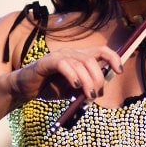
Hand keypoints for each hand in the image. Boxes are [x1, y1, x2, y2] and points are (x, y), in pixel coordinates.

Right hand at [8, 46, 122, 104]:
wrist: (25, 89)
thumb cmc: (50, 88)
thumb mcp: (72, 90)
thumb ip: (85, 88)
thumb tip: (99, 92)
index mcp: (79, 57)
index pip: (101, 51)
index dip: (113, 58)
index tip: (119, 71)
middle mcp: (71, 53)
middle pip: (93, 59)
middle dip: (99, 78)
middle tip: (97, 94)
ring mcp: (59, 55)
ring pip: (81, 64)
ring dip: (88, 81)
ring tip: (89, 95)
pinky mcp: (47, 61)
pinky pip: (64, 64)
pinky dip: (72, 75)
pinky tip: (75, 86)